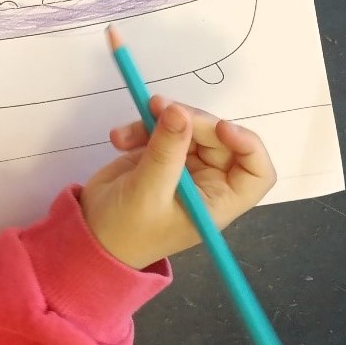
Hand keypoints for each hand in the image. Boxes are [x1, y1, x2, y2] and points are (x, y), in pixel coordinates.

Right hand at [80, 96, 275, 269]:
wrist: (89, 236)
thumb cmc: (125, 231)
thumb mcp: (147, 192)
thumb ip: (166, 152)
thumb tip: (179, 111)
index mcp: (217, 201)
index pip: (256, 172)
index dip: (247, 146)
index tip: (221, 128)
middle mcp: (207, 182)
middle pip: (218, 138)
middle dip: (192, 121)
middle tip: (160, 109)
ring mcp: (184, 166)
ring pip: (188, 126)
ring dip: (161, 119)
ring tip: (134, 124)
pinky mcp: (161, 154)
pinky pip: (162, 128)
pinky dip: (142, 126)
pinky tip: (120, 139)